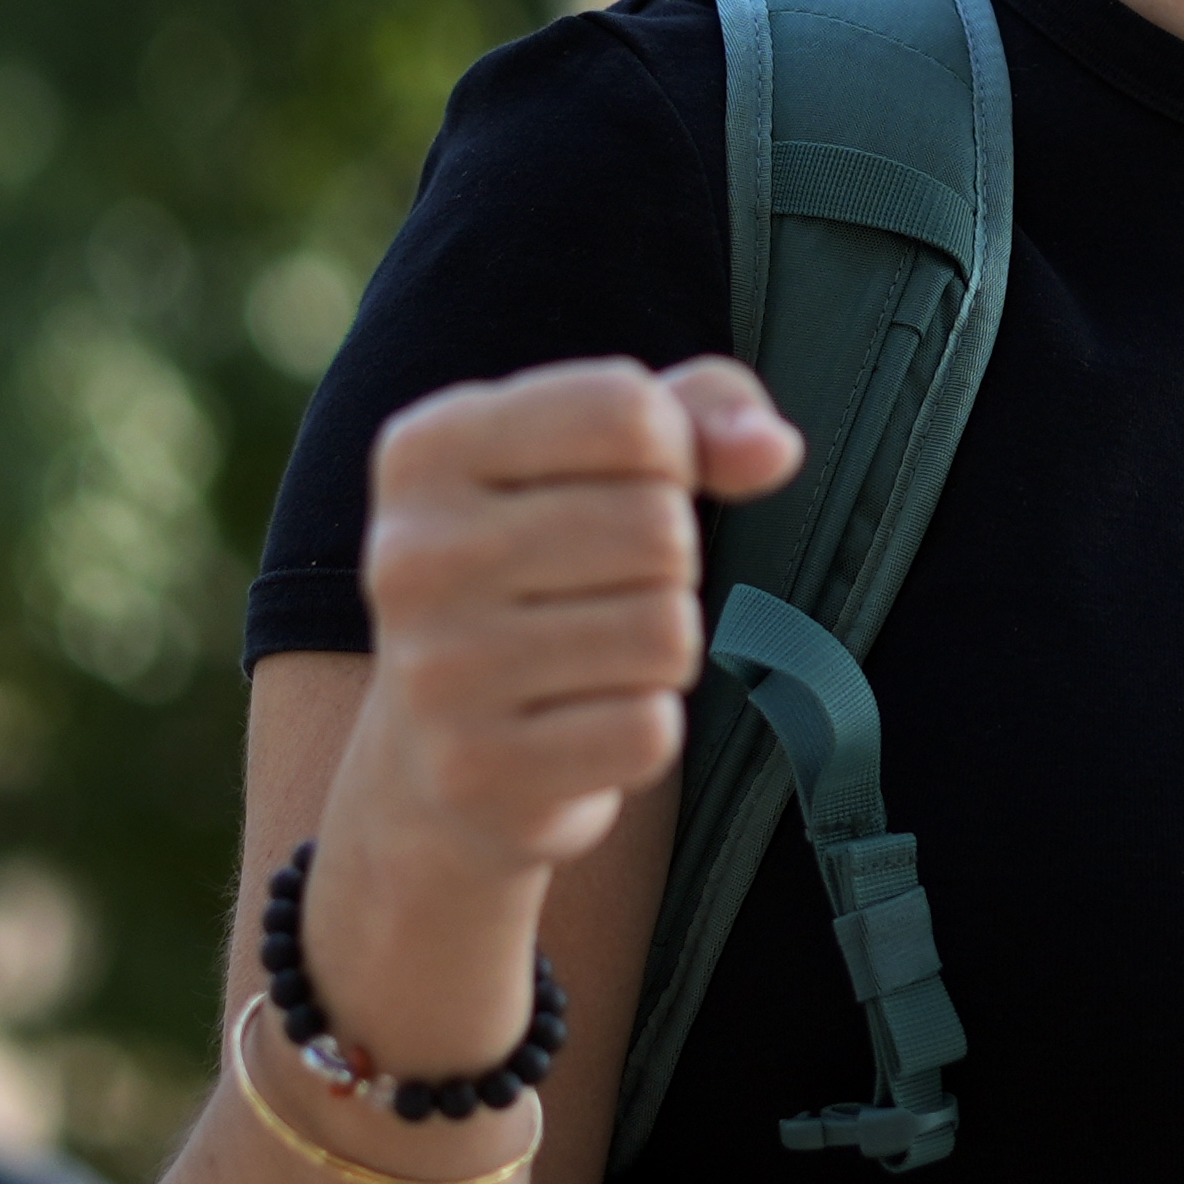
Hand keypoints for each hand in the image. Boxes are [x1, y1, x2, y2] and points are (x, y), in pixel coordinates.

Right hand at [321, 358, 802, 1050]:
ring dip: (663, 650)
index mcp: (426, 448)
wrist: (435, 752)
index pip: (631, 412)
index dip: (673, 456)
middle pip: (659, 527)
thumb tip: (772, 449)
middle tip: (605, 593)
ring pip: (668, 632)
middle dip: (669, 565)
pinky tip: (579, 725)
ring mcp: (436, 670)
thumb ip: (702, 414)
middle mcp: (412, 554)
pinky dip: (643, 729)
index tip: (625, 490)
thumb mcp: (605, 460)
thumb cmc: (544, 570)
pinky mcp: (477, 771)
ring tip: (593, 659)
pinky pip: (650, 729)